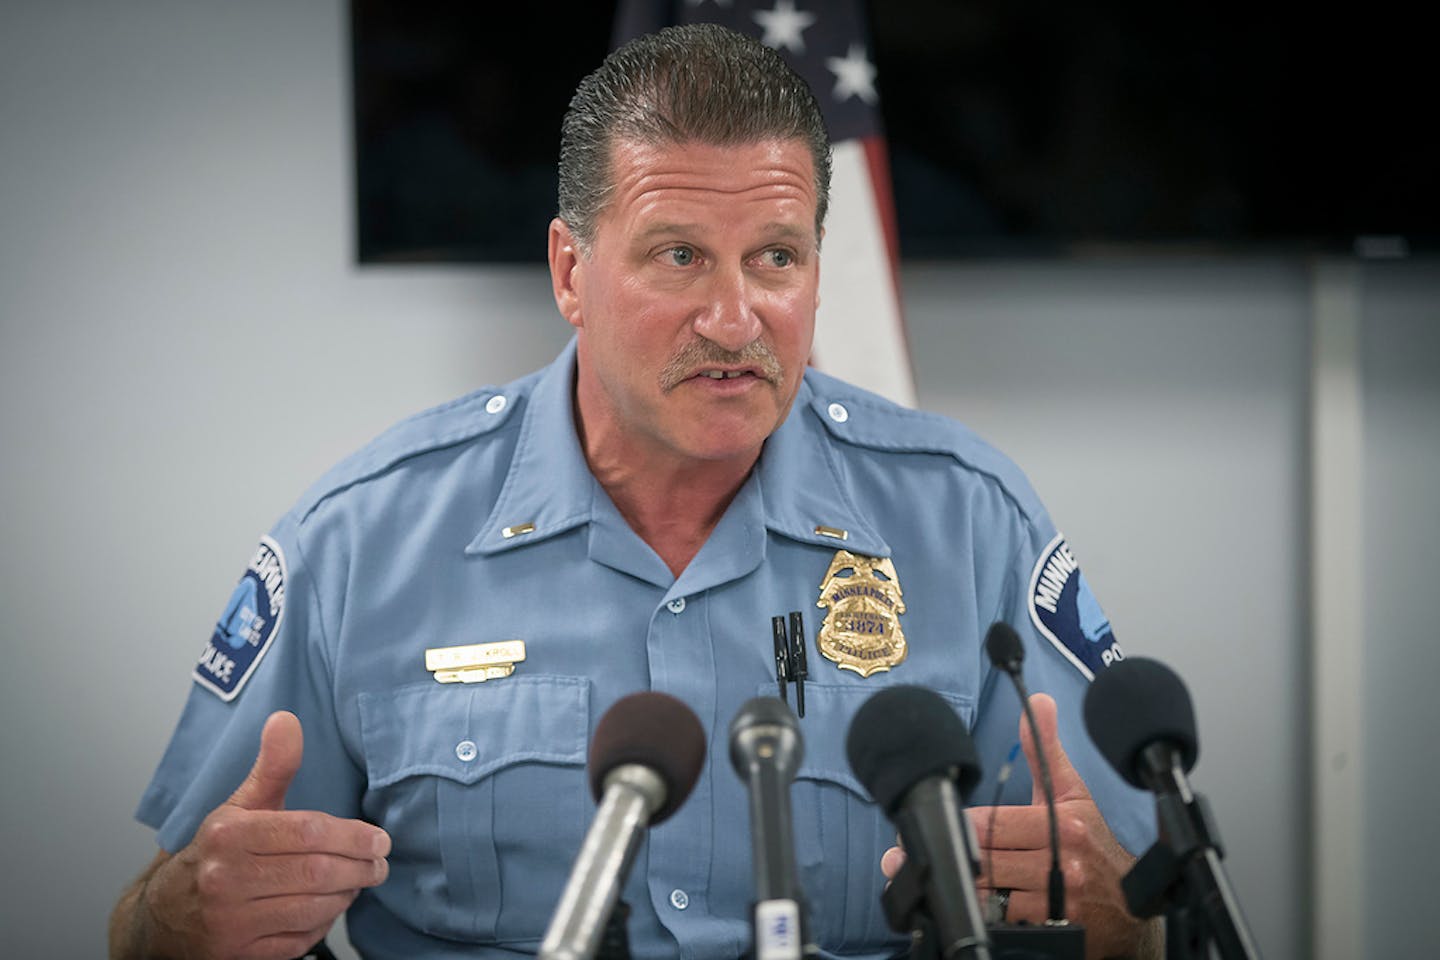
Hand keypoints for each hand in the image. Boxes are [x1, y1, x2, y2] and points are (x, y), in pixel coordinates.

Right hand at [141, 711, 390, 959]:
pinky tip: (327, 908)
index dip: (353, 837)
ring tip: (357, 883)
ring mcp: (230, 922)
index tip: (380, 840)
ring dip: (345, 896)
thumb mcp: (241, 807)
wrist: (164, 915)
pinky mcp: (237, 955)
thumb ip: (272, 767)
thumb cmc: (216, 853)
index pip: (307, 833)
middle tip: (379, 865)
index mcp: (228, 835)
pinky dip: (321, 924)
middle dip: (360, 868)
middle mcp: (225, 879)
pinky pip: (298, 941)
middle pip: (316, 873)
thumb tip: (286, 719)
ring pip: (312, 909)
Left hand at [878, 694, 1146, 959]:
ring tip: (925, 880)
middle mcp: (1062, 864)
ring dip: (957, 889)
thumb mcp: (1071, 794)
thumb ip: (1045, 749)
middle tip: (902, 856)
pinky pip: (1005, 925)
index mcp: (1061, 826)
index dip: (957, 824)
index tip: (930, 823)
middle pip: (987, 859)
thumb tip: (1037, 702)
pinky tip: (961, 909)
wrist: (1129, 907)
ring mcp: (1058, 903)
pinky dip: (983, 918)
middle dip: (946, 856)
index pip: (993, 823)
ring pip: (991, 896)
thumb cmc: (1094, 843)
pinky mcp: (1055, 933)